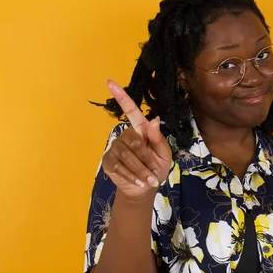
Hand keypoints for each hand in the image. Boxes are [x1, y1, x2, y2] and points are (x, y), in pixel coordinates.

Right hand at [101, 80, 171, 200]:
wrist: (144, 189)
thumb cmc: (156, 169)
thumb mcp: (164, 155)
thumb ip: (158, 139)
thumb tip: (154, 119)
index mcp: (141, 131)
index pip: (131, 111)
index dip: (122, 97)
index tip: (110, 83)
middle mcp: (126, 136)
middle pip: (133, 140)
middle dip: (145, 157)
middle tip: (153, 171)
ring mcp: (115, 147)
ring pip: (126, 155)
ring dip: (139, 170)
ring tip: (148, 180)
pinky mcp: (108, 160)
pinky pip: (118, 166)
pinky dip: (130, 176)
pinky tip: (138, 182)